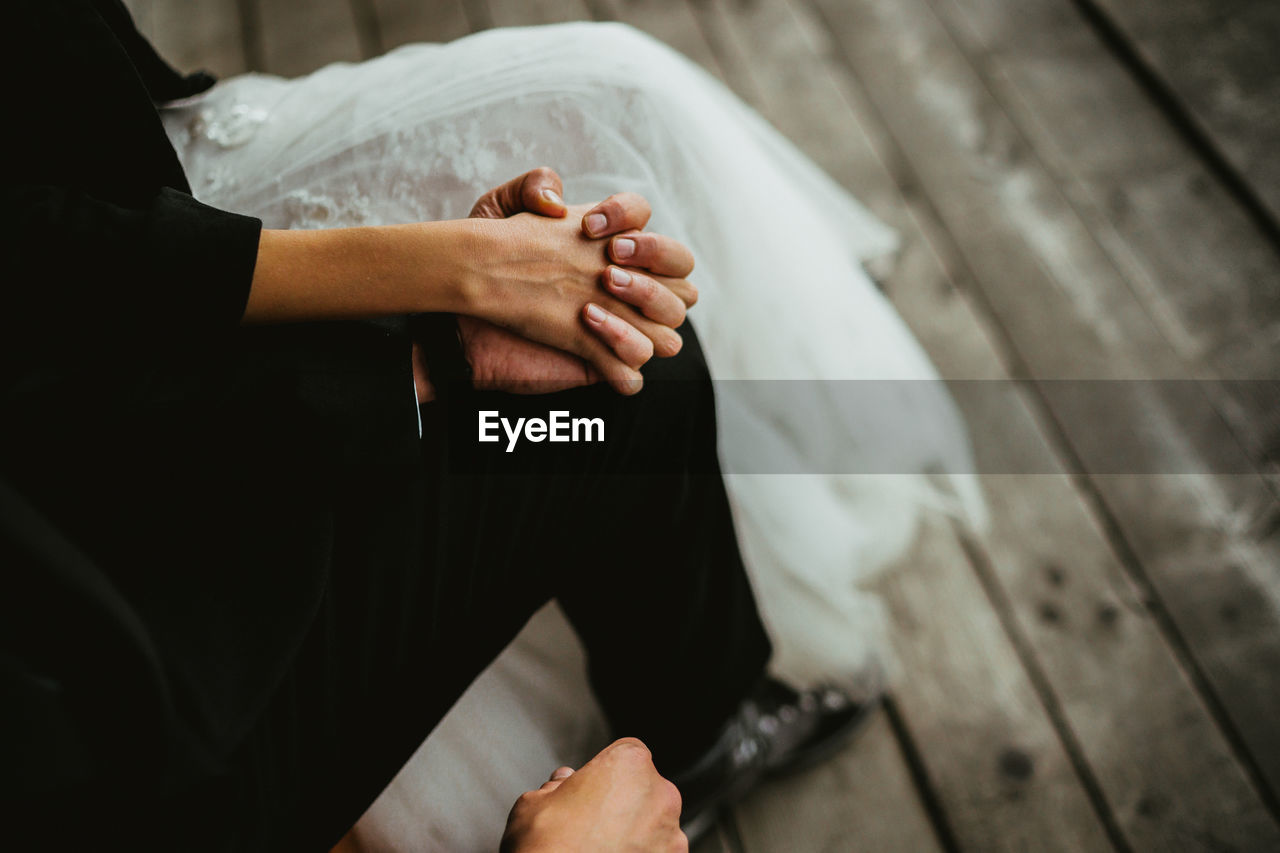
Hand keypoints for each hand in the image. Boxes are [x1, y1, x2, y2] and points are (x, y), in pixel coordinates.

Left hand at [418, 168, 696, 395]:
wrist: (459, 316)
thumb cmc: (481, 266)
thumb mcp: (497, 212)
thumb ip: (530, 186)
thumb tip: (557, 199)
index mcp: (603, 241)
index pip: (643, 218)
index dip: (627, 216)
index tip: (586, 225)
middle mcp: (623, 281)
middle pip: (681, 267)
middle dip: (656, 256)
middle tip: (609, 261)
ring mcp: (621, 322)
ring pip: (674, 316)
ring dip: (648, 300)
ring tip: (596, 296)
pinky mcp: (605, 362)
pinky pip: (641, 360)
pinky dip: (625, 343)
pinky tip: (588, 325)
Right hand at [501, 739, 686, 852]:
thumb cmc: (547, 848)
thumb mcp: (533, 804)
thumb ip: (555, 786)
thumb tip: (561, 784)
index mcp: (629, 765)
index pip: (626, 754)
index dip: (604, 773)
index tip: (590, 790)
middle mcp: (660, 795)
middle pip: (643, 790)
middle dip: (622, 804)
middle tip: (590, 826)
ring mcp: (672, 835)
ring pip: (654, 826)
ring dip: (635, 834)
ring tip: (600, 850)